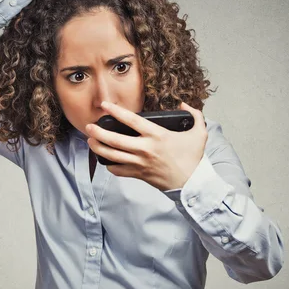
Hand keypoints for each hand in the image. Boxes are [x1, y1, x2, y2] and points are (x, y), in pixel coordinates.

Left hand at [86, 101, 207, 191]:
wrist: (192, 183)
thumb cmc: (193, 159)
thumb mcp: (199, 133)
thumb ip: (195, 115)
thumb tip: (183, 105)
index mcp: (157, 135)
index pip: (131, 120)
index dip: (115, 111)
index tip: (104, 105)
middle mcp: (145, 149)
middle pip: (114, 139)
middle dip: (98, 132)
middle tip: (88, 126)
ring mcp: (140, 163)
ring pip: (112, 155)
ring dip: (98, 147)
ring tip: (90, 141)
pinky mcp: (138, 174)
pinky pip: (118, 170)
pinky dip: (109, 165)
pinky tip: (105, 159)